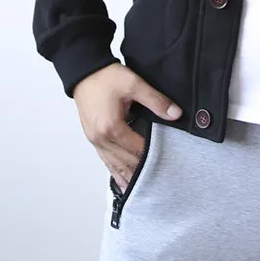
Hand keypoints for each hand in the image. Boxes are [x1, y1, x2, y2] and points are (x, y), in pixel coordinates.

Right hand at [73, 63, 182, 191]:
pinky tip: (122, 179)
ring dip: (127, 175)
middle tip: (161, 180)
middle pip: (125, 161)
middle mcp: (101, 138)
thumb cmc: (106, 76)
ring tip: (142, 190)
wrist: (84, 71)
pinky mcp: (92, 137)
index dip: (153, 156)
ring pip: (113, 164)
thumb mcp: (134, 84)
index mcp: (112, 128)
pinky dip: (115, 170)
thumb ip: (156, 100)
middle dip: (142, 170)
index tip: (169, 163)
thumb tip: (176, 114)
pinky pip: (105, 159)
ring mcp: (94, 140)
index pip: (137, 149)